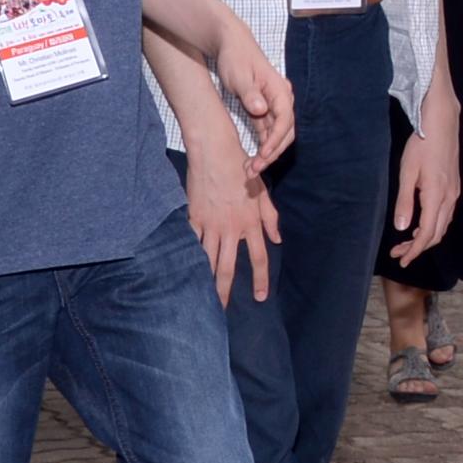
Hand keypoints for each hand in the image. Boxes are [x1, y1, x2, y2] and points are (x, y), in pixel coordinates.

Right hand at [185, 146, 277, 302]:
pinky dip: (188, 259)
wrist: (214, 152)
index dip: (259, 280)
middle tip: (221, 310)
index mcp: (251, 222)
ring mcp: (210, 224)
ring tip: (201, 298)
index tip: (259, 297)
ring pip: (206, 260)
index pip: (258, 258)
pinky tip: (185, 273)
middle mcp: (231, 227)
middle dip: (224, 291)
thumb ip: (270, 218)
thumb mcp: (263, 192)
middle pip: (227, 267)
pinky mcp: (193, 218)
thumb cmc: (242, 169)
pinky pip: (190, 243)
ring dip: (205, 280)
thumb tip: (277, 240)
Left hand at [211, 22, 294, 167]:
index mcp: (280, 91)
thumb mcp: (239, 75)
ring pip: (276, 136)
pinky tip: (251, 160)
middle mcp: (281, 100)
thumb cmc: (235, 58)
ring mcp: (273, 107)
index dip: (276, 140)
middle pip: (284, 133)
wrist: (230, 45)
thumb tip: (261, 110)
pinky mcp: (263, 111)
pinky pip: (267, 133)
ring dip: (266, 154)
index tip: (263, 155)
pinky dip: (261, 147)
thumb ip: (250, 93)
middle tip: (253, 169)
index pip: (285, 120)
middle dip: (272, 153)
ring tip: (250, 170)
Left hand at [384, 124, 462, 265]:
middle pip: (437, 234)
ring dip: (426, 238)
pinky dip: (434, 226)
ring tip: (407, 242)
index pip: (427, 234)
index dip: (415, 251)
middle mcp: (449, 198)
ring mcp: (454, 192)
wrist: (442, 124)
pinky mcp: (454, 187)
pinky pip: (446, 215)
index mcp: (436, 196)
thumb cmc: (421, 145)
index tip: (402, 260)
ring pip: (443, 225)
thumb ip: (405, 202)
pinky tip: (421, 224)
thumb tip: (402, 228)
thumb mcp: (407, 173)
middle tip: (398, 253)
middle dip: (418, 248)